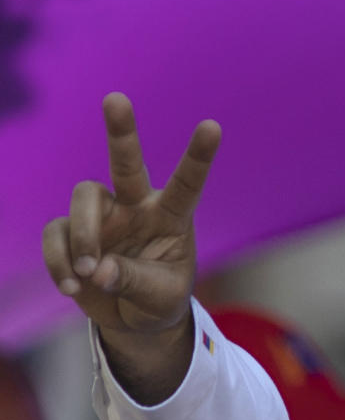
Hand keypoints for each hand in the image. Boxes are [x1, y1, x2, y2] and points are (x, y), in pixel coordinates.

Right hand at [42, 93, 220, 337]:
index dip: (198, 157)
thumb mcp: (160, 298)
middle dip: (121, 132)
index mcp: (171, 218)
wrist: (134, 320)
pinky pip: (57, 234)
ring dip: (83, 235)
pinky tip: (72, 287)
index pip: (186, 184)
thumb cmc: (159, 300)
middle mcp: (136, 207)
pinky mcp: (70, 232)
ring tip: (89, 272)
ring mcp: (102, 216)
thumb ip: (133, 281)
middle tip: (116, 99)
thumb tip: (97, 270)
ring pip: (84, 196)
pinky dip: (59, 261)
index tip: (212, 127)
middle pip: (126, 162)